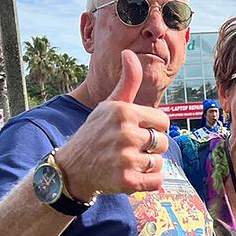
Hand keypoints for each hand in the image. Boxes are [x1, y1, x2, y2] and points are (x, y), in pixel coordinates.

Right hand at [54, 50, 170, 199]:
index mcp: (124, 112)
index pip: (163, 121)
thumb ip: (127, 82)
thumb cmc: (95, 134)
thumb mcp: (109, 105)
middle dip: (150, 148)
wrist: (72, 169)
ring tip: (127, 162)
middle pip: (163, 142)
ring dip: (147, 165)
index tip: (136, 132)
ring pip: (159, 162)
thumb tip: (128, 52)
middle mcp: (125, 133)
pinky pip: (157, 181)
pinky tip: (132, 176)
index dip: (153, 128)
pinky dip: (149, 182)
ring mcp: (125, 158)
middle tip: (128, 150)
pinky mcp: (127, 181)